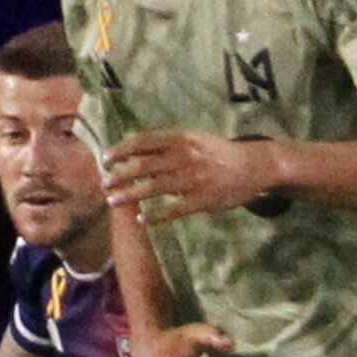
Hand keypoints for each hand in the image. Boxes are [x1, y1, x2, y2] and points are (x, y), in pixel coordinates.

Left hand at [103, 131, 277, 221]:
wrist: (253, 166)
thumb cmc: (218, 153)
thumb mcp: (194, 138)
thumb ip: (168, 142)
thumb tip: (134, 145)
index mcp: (182, 138)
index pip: (144, 142)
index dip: (121, 150)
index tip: (105, 159)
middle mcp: (186, 156)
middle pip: (144, 165)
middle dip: (120, 175)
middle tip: (104, 183)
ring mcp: (194, 179)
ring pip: (154, 187)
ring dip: (130, 195)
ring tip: (113, 201)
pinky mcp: (203, 200)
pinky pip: (174, 209)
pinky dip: (156, 215)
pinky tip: (141, 219)